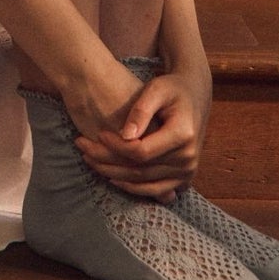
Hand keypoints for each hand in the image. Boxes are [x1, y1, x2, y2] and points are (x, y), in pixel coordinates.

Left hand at [75, 64, 211, 202]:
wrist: (195, 97)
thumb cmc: (172, 88)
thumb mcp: (157, 88)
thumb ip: (141, 110)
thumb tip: (125, 135)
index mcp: (182, 135)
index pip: (141, 151)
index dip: (116, 146)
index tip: (98, 134)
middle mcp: (187, 158)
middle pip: (140, 170)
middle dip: (108, 161)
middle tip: (83, 149)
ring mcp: (187, 172)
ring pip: (144, 183)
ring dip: (115, 175)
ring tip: (91, 162)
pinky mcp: (183, 179)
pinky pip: (155, 190)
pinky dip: (133, 187)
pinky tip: (113, 178)